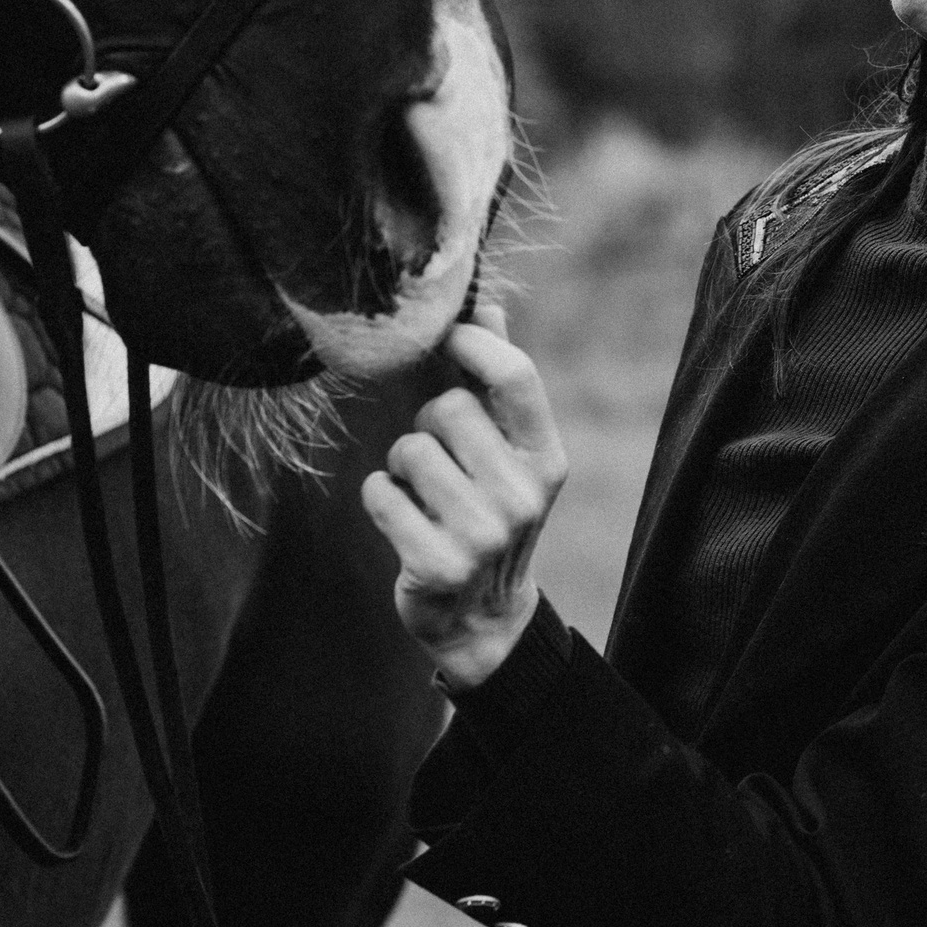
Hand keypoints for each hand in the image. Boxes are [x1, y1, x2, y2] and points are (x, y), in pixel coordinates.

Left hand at [360, 305, 567, 690]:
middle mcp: (523, 496)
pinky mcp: (436, 565)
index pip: (514, 375)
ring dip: (401, 467)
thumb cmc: (488, 513)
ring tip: (424, 496)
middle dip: (427, 425)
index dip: (473, 343)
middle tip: (439, 461)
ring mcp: (482, 534)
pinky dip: (380, 499)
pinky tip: (405, 523)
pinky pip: (379, 492)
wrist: (482, 619)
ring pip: (408, 449)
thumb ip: (497, 384)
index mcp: (547, 459)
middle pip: (447, 408)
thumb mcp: (509, 455)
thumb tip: (486, 307)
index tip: (450, 340)